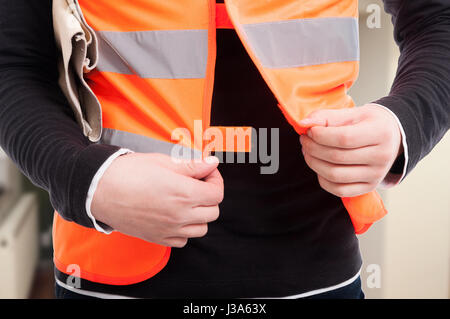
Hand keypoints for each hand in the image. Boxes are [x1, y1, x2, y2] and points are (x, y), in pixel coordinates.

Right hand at [91, 152, 223, 247]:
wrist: (99, 190)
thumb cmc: (128, 172)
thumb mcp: (163, 162)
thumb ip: (192, 166)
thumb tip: (212, 163)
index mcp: (184, 193)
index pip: (217, 193)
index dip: (215, 179)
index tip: (206, 172)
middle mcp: (180, 215)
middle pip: (213, 211)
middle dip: (210, 196)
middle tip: (197, 184)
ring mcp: (169, 230)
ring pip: (201, 228)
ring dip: (200, 214)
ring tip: (187, 200)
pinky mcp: (158, 238)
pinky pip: (183, 240)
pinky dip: (185, 230)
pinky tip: (175, 215)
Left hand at [299, 103, 402, 196]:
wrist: (393, 137)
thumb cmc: (371, 123)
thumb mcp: (353, 113)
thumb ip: (327, 117)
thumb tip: (304, 123)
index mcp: (380, 133)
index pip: (343, 138)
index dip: (320, 135)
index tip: (309, 130)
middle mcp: (381, 156)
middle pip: (336, 157)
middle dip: (313, 148)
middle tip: (304, 140)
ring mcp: (376, 175)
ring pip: (335, 176)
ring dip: (314, 163)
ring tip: (308, 151)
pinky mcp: (369, 187)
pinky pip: (339, 190)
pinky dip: (322, 179)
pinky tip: (319, 166)